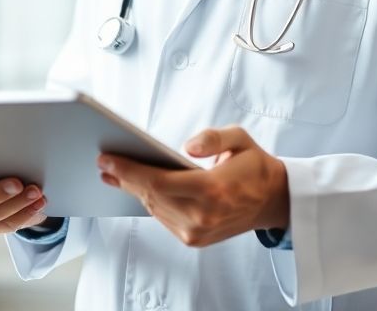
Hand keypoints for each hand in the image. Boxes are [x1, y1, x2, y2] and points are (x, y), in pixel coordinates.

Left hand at [98, 125, 287, 247]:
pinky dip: (148, 201)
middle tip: (103, 162)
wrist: (272, 200)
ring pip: (153, 208)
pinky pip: (162, 217)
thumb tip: (187, 147)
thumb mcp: (239, 139)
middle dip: (124, 178)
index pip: (158, 182)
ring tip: (114, 173)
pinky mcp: (195, 239)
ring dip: (132, 190)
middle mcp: (202, 216)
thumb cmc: (253, 166)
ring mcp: (197, 232)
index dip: (128, 171)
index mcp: (213, 191)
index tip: (107, 158)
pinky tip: (136, 188)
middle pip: (150, 196)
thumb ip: (213, 138)